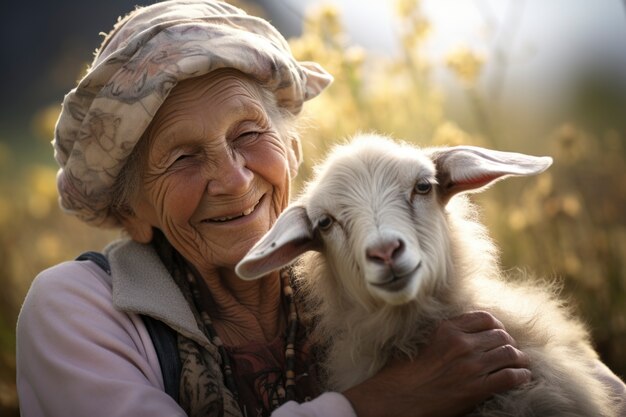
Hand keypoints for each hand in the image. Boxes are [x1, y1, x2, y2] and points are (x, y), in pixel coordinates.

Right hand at [343, 311, 530, 416]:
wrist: (397, 398)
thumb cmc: (404, 373)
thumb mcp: (424, 342)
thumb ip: (446, 334)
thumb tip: (467, 333)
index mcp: (447, 329)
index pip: (484, 318)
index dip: (497, 325)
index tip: (499, 332)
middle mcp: (461, 343)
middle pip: (500, 335)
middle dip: (509, 342)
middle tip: (512, 350)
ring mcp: (470, 366)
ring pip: (510, 353)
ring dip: (519, 358)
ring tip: (521, 363)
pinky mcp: (477, 388)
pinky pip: (511, 376)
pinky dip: (522, 376)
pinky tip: (523, 377)